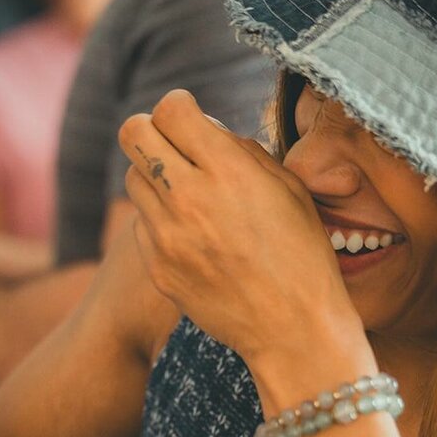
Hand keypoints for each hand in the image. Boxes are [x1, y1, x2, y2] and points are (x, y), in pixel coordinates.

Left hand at [118, 89, 360, 361]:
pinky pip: (142, 225)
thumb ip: (244, 151)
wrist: (293, 329)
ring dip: (156, 177)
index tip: (190, 118)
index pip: (171, 109)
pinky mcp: (158, 268)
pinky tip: (193, 236)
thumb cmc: (303, 256)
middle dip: (150, 130)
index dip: (180, 106)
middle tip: (173, 144)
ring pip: (133, 178)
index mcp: (227, 171)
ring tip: (187, 195)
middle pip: (133, 133)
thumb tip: (207, 130)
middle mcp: (190, 199)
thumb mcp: (290, 190)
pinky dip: (161, 221)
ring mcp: (168, 237)